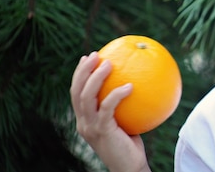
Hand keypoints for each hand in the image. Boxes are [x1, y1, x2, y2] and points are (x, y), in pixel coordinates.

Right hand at [70, 52, 150, 171]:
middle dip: (83, 71)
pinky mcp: (102, 131)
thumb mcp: (126, 121)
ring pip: (87, 97)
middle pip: (76, 92)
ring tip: (109, 63)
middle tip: (96, 54)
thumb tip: (138, 81)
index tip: (88, 57)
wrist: (130, 167)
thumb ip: (125, 105)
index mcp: (85, 120)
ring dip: (96, 78)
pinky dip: (117, 95)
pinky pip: (108, 108)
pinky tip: (130, 86)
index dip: (79, 74)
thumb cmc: (131, 144)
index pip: (76, 93)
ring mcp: (90, 128)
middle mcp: (83, 123)